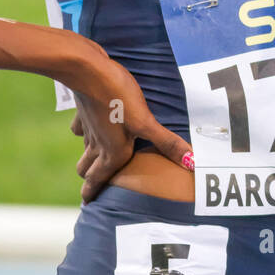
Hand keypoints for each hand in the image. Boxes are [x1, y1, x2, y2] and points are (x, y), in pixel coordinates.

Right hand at [68, 50, 192, 203]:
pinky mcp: (83, 109)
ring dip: (88, 157)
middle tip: (93, 185)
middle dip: (89, 178)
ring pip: (84, 148)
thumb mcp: (146, 122)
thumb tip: (193, 164)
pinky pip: (81, 126)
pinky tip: (92, 125)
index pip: (96, 180)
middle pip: (85, 168)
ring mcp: (87, 126)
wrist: (87, 70)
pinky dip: (85, 131)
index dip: (91, 193)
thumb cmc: (118, 98)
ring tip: (94, 161)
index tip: (88, 203)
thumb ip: (167, 144)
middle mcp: (96, 143)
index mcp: (111, 152)